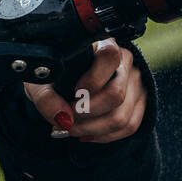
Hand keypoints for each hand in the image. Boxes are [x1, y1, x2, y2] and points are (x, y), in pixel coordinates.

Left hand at [23, 39, 147, 143]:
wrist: (64, 83)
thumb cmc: (55, 77)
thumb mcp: (41, 82)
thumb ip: (46, 98)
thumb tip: (63, 118)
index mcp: (103, 45)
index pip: (109, 57)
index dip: (92, 80)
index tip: (74, 93)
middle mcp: (125, 62)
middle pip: (116, 94)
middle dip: (87, 114)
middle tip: (67, 119)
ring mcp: (135, 84)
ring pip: (122, 116)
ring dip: (93, 129)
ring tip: (72, 129)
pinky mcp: (139, 103)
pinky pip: (129, 126)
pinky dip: (105, 135)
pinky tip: (87, 132)